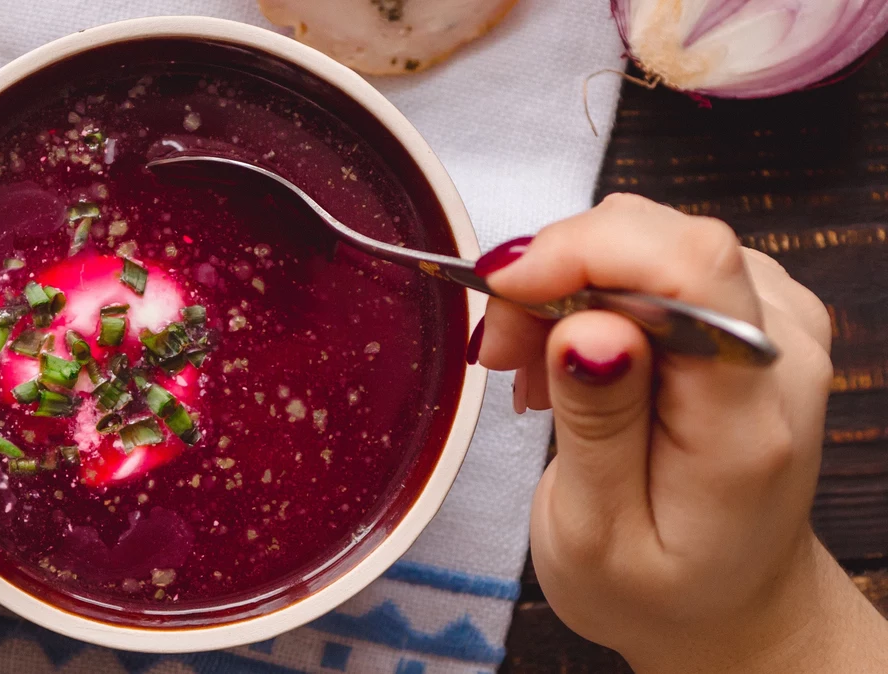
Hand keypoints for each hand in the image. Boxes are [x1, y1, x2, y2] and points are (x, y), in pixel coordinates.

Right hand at [475, 194, 887, 672]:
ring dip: (565, 288)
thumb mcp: (597, 532)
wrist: (723, 604)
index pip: (690, 265)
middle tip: (500, 352)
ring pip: (645, 239)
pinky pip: (652, 260)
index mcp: (746, 416)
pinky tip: (568, 359)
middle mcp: (778, 350)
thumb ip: (596, 424)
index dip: (584, 249)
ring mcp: (771, 323)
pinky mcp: (747, 313)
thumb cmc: (657, 584)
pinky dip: (588, 294)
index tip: (503, 287)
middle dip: (555, 272)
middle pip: (658, 239)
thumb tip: (585, 325)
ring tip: (532, 374)